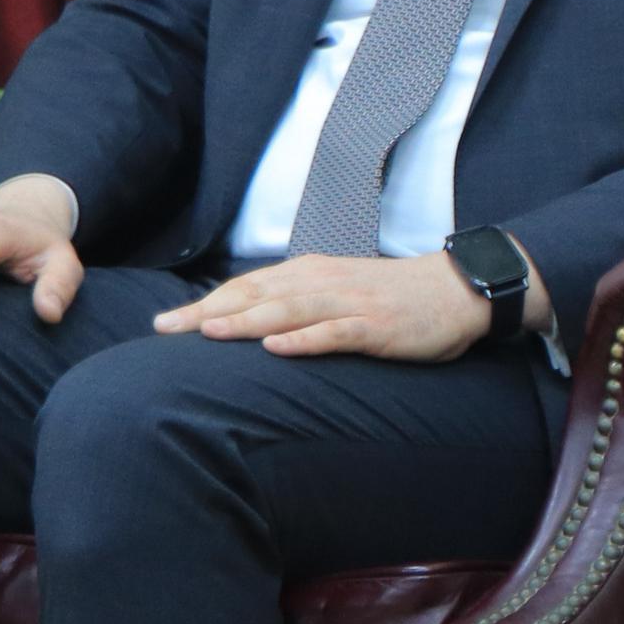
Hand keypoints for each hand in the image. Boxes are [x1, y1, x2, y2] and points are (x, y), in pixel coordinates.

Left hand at [153, 247, 534, 361]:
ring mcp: (350, 303)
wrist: (457, 291)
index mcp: (310, 273)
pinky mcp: (377, 326)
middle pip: (256, 296)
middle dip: (208, 312)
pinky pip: (336, 332)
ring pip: (288, 310)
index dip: (205, 304)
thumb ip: (298, 301)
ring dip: (247, 321)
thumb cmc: (395, 297)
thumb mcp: (339, 291)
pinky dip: (306, 339)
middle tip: (166, 330)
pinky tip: (279, 349)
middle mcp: (323, 282)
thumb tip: (250, 322)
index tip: (166, 324)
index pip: (247, 287)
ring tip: (209, 332)